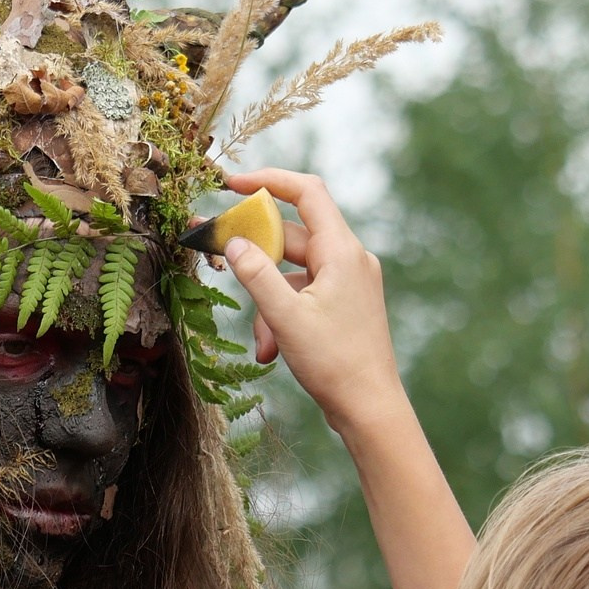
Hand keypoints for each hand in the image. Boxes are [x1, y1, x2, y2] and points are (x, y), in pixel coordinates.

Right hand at [216, 167, 404, 438]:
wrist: (370, 408)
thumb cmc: (335, 362)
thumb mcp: (286, 317)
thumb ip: (256, 275)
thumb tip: (233, 242)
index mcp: (342, 251)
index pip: (307, 192)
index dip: (269, 181)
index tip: (231, 185)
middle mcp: (350, 260)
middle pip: (291, 237)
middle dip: (256, 261)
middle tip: (218, 261)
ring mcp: (349, 283)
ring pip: (293, 274)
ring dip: (268, 303)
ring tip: (263, 342)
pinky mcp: (344, 305)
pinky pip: (304, 296)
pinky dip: (283, 316)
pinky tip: (273, 351)